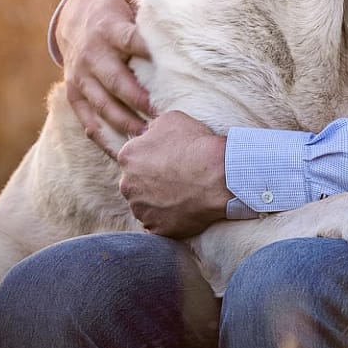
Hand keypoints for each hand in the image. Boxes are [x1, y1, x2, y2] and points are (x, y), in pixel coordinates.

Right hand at [56, 0, 155, 154]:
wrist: (75, 20)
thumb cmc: (116, 9)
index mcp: (110, 27)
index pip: (131, 40)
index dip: (149, 52)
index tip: (172, 67)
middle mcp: (93, 53)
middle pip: (116, 80)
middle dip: (138, 99)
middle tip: (163, 114)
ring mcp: (81, 77)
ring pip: (102, 105)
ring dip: (125, 123)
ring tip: (149, 138)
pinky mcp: (74, 94)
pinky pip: (88, 120)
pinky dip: (104, 138)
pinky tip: (123, 154)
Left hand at [118, 111, 230, 237]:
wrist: (220, 176)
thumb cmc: (197, 145)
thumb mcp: (171, 120)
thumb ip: (152, 129)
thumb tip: (149, 135)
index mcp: (128, 156)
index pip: (133, 158)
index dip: (152, 158)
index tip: (169, 160)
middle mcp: (127, 184)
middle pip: (136, 183)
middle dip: (151, 181)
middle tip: (176, 178)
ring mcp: (140, 209)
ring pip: (145, 204)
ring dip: (158, 200)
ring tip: (182, 194)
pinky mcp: (155, 228)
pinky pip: (157, 223)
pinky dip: (168, 218)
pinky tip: (184, 208)